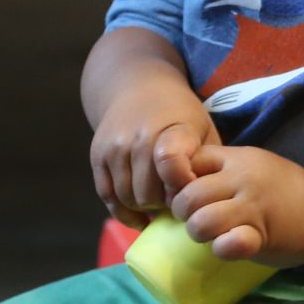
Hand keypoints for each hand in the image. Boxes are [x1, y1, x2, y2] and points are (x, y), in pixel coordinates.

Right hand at [88, 76, 215, 225]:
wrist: (138, 84)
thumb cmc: (180, 114)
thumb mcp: (203, 129)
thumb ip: (206, 164)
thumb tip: (202, 203)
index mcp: (172, 130)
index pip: (172, 166)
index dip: (183, 187)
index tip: (192, 191)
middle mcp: (138, 138)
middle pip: (149, 193)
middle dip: (166, 205)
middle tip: (177, 203)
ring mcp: (114, 148)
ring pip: (128, 198)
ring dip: (145, 208)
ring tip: (161, 204)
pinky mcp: (98, 156)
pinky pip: (107, 196)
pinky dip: (124, 212)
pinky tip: (141, 219)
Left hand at [171, 143, 303, 264]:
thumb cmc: (278, 188)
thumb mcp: (249, 163)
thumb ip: (216, 167)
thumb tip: (175, 181)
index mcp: (235, 159)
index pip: (188, 163)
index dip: (179, 182)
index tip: (189, 195)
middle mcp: (242, 180)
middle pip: (189, 197)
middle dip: (184, 213)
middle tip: (197, 220)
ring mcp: (252, 208)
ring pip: (202, 222)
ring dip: (199, 233)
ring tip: (212, 235)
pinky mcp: (261, 237)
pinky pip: (229, 244)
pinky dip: (223, 249)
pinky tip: (228, 247)